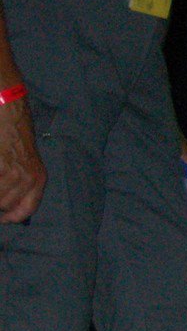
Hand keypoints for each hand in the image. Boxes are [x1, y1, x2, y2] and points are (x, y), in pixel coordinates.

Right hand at [0, 97, 45, 222]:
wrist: (9, 111)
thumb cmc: (15, 135)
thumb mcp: (27, 161)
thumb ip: (21, 184)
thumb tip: (6, 206)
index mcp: (38, 178)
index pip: (26, 210)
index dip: (11, 217)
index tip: (2, 218)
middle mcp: (27, 178)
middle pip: (4, 205)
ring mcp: (11, 172)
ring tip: (0, 173)